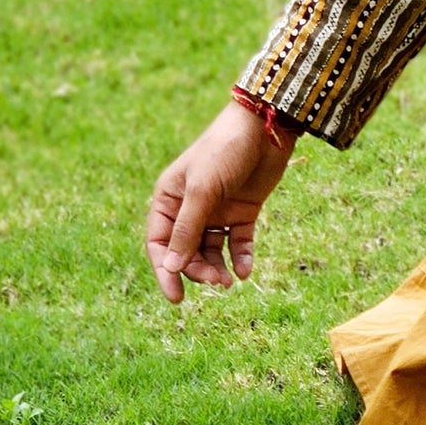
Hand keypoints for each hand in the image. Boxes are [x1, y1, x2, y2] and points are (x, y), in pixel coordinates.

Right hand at [145, 100, 294, 301]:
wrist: (266, 127)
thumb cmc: (225, 151)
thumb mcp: (202, 190)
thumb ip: (187, 229)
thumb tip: (171, 268)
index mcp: (169, 198)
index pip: (159, 243)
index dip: (165, 270)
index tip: (176, 296)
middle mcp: (190, 207)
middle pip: (186, 251)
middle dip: (197, 270)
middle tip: (215, 282)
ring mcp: (218, 210)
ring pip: (211, 250)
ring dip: (217, 268)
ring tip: (229, 281)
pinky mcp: (244, 211)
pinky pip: (238, 242)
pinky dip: (241, 258)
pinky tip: (245, 271)